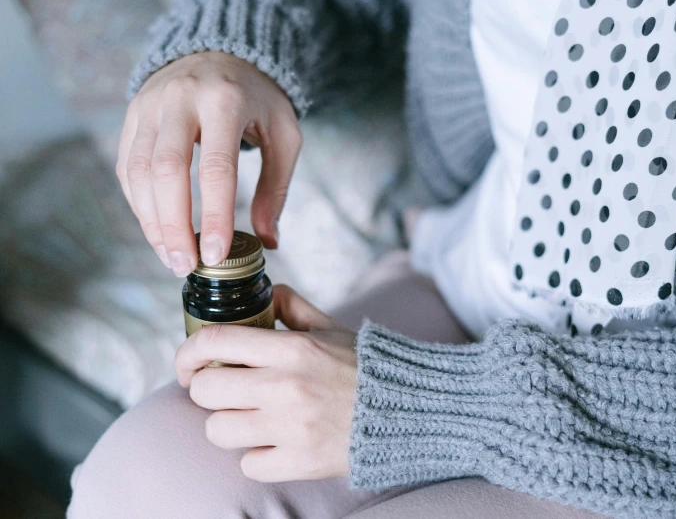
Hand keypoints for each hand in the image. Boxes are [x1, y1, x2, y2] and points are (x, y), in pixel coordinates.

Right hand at [117, 52, 301, 275]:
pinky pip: (126, 167)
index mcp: (225, 101)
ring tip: (172, 257)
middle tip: (185, 265)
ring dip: (151, 222)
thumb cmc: (257, 99)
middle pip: (166, 171)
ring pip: (137, 172)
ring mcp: (150, 105)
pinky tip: (157, 230)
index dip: (213, 216)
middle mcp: (181, 99)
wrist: (221, 53)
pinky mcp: (132, 116)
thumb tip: (268, 241)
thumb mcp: (283, 136)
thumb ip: (276, 188)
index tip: (214, 255)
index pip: (215, 167)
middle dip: (173, 226)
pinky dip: (139, 204)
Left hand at [174, 285, 357, 481]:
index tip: (189, 363)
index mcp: (293, 349)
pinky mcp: (299, 462)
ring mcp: (291, 428)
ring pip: (218, 430)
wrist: (408, 410)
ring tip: (250, 417)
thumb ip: (293, 307)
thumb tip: (264, 293)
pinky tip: (275, 441)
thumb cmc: (366, 367)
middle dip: (207, 388)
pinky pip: (248, 463)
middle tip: (225, 389)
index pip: (214, 342)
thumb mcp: (331, 327)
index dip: (188, 352)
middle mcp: (286, 387)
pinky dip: (257, 454)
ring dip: (228, 423)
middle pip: (205, 390)